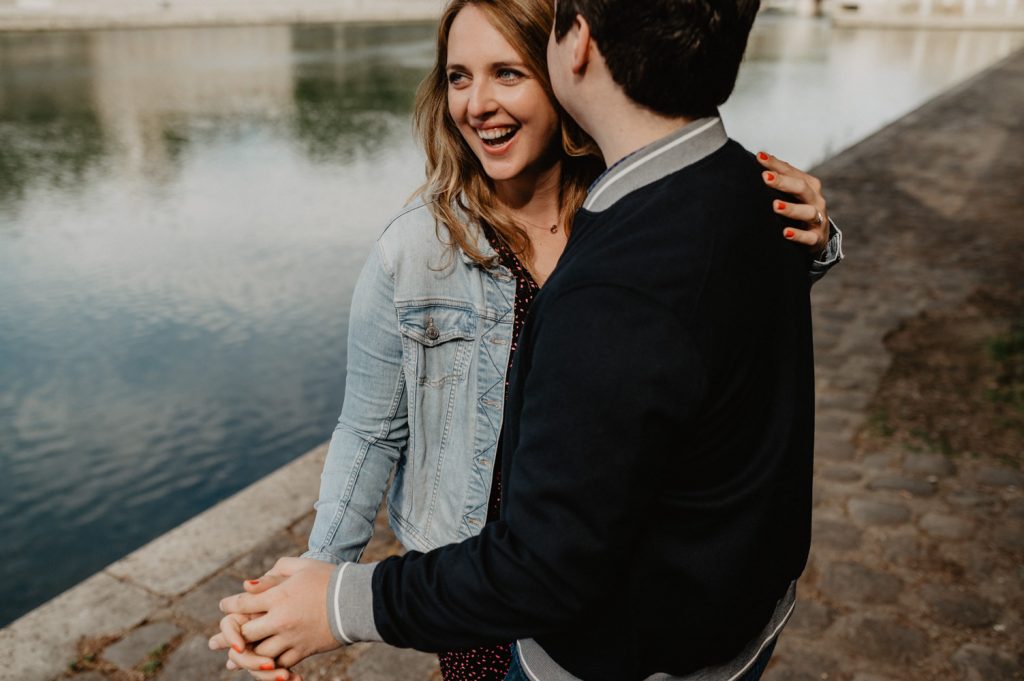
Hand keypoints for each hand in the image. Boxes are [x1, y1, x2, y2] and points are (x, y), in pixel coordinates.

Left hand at [219, 557, 340, 669]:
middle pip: (246, 633)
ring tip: (236, 656)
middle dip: (231, 635)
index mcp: (278, 597)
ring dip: (247, 654)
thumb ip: (274, 572)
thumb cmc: (329, 578)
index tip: (224, 606)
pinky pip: (280, 664)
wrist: (357, 601)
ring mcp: (292, 638)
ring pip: (259, 653)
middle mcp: (280, 620)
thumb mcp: (302, 566)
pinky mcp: (304, 650)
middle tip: (217, 639)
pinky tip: (263, 665)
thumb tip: (248, 584)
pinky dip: (270, 665)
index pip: (243, 603)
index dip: (230, 605)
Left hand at [757, 151, 829, 255]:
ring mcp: (818, 219)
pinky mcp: (817, 238)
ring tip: (775, 206)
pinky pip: (809, 237)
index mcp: (809, 185)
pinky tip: (785, 233)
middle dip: (784, 182)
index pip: (791, 172)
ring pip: (808, 212)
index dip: (776, 164)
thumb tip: (759, 156)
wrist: (818, 236)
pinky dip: (798, 235)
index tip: (759, 157)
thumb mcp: (793, 193)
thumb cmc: (800, 208)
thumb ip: (779, 177)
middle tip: (766, 177)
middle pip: (801, 188)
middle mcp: (815, 199)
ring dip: (791, 209)